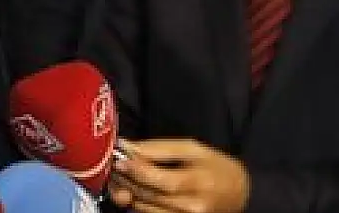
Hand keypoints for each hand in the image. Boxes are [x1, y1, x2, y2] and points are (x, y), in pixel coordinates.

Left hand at [109, 139, 248, 212]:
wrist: (239, 194)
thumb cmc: (214, 166)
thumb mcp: (192, 149)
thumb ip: (159, 148)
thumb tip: (127, 147)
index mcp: (198, 181)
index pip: (159, 180)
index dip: (135, 170)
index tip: (119, 159)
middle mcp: (192, 206)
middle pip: (148, 195)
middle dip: (126, 179)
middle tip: (114, 166)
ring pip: (144, 208)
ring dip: (128, 191)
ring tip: (121, 177)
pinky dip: (137, 203)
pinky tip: (134, 191)